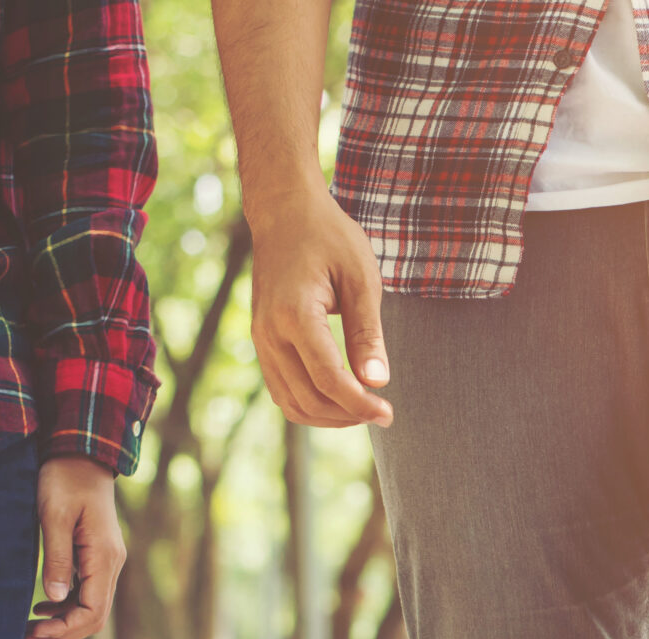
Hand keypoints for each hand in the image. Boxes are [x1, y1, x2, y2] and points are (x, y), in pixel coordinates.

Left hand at [26, 457, 127, 638]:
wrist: (80, 454)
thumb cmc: (64, 479)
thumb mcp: (54, 516)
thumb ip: (57, 558)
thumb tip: (56, 598)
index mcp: (104, 557)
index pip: (92, 612)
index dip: (64, 630)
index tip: (33, 631)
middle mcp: (111, 563)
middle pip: (94, 617)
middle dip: (62, 633)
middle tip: (27, 636)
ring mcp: (105, 561)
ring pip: (90, 607)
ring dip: (63, 622)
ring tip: (30, 626)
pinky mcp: (95, 556)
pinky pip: (86, 592)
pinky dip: (65, 605)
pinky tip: (42, 605)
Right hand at [248, 187, 392, 428]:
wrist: (284, 213)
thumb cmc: (329, 237)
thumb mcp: (361, 279)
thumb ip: (367, 333)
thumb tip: (377, 382)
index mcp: (294, 314)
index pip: (327, 379)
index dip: (359, 404)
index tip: (388, 413)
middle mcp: (268, 332)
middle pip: (308, 398)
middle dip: (348, 414)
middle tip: (383, 412)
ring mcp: (260, 339)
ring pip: (290, 402)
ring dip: (328, 416)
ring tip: (363, 409)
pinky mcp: (261, 342)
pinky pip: (281, 390)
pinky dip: (310, 404)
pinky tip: (340, 399)